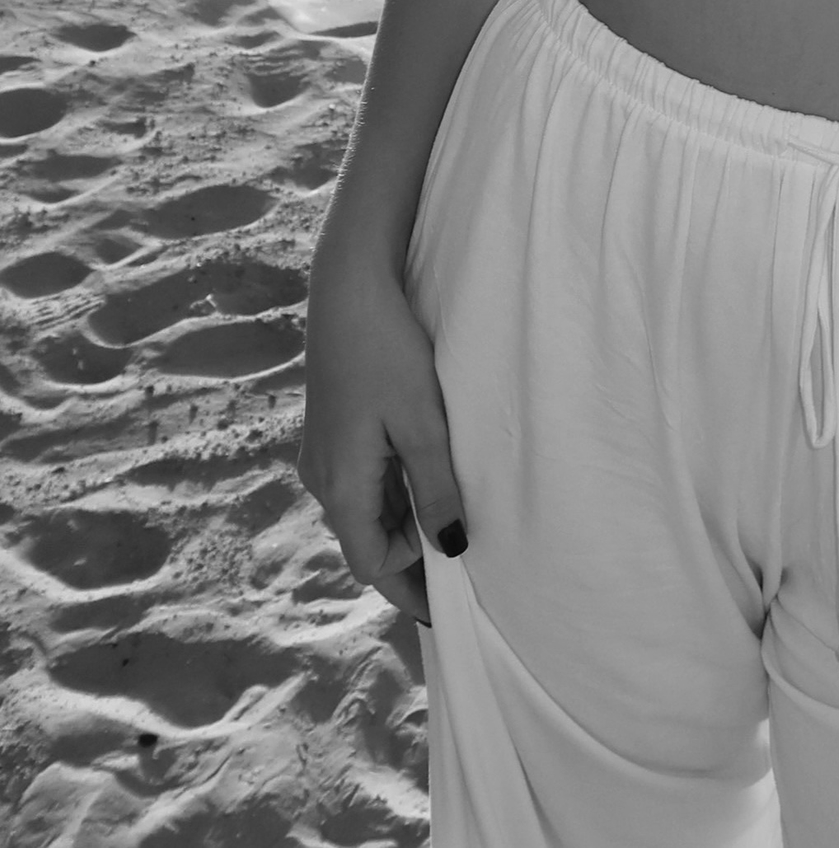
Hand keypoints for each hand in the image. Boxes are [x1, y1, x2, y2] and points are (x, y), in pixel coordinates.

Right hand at [298, 252, 466, 625]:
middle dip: (410, 557)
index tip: (452, 604)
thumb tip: (451, 549)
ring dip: (403, 520)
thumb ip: (436, 489)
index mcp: (340, 485)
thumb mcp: (422, 425)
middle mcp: (322, 477)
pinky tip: (427, 474)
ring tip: (453, 521)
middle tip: (463, 568)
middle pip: (367, 538)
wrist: (348, 288)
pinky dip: (393, 489)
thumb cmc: (386, 352)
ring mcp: (324, 451)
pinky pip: (363, 478)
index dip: (410, 586)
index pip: (372, 564)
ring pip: (366, 507)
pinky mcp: (333, 427)